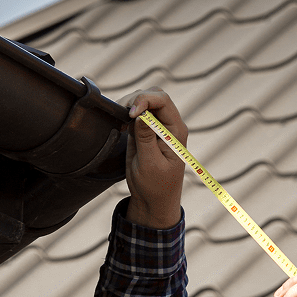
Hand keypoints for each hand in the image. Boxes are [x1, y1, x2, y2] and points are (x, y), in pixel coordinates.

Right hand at [121, 88, 187, 228]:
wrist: (153, 200)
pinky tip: (120, 126)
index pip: (163, 101)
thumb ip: (146, 138)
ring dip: (130, 105)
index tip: (131, 114)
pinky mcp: (145, 131)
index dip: (145, 100)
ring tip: (120, 122)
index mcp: (176, 132)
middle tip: (122, 114)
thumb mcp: (149, 164)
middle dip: (137, 99)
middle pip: (155, 95)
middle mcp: (169, 126)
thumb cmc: (156, 186)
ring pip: (144, 101)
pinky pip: (137, 113)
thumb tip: (142, 115)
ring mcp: (157, 127)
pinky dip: (126, 113)